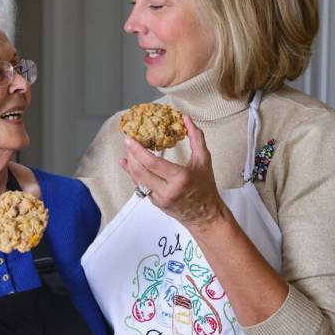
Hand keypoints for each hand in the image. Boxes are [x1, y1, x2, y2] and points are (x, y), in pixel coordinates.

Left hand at [121, 115, 228, 230]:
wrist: (205, 215)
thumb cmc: (206, 187)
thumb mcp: (204, 160)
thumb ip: (196, 137)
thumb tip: (186, 118)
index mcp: (180, 178)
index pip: (152, 163)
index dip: (138, 150)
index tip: (130, 139)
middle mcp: (167, 190)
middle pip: (140, 171)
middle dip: (131, 154)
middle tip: (128, 141)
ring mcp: (159, 198)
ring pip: (137, 179)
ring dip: (130, 163)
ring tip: (128, 149)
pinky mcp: (155, 202)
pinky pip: (140, 186)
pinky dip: (133, 173)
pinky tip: (128, 163)